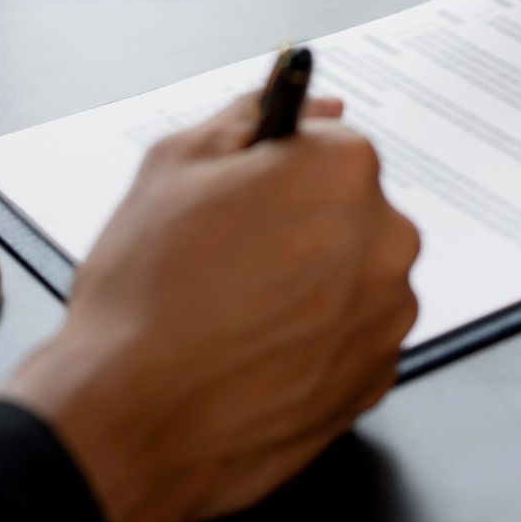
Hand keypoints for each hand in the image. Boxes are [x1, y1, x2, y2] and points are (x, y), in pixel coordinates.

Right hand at [2, 93, 419, 521]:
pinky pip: (355, 337)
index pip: (330, 144)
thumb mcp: (172, 166)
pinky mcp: (378, 377)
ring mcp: (388, 314)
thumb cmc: (146, 296)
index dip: (279, 169)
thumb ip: (247, 118)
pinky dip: (318, 340)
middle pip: (351, 210)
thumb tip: (300, 103)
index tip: (249, 194)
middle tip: (232, 258)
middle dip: (302, 224)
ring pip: (356, 276)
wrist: (132, 418)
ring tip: (238, 311)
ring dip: (314, 284)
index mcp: (341, 172)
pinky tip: (259, 349)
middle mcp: (385, 238)